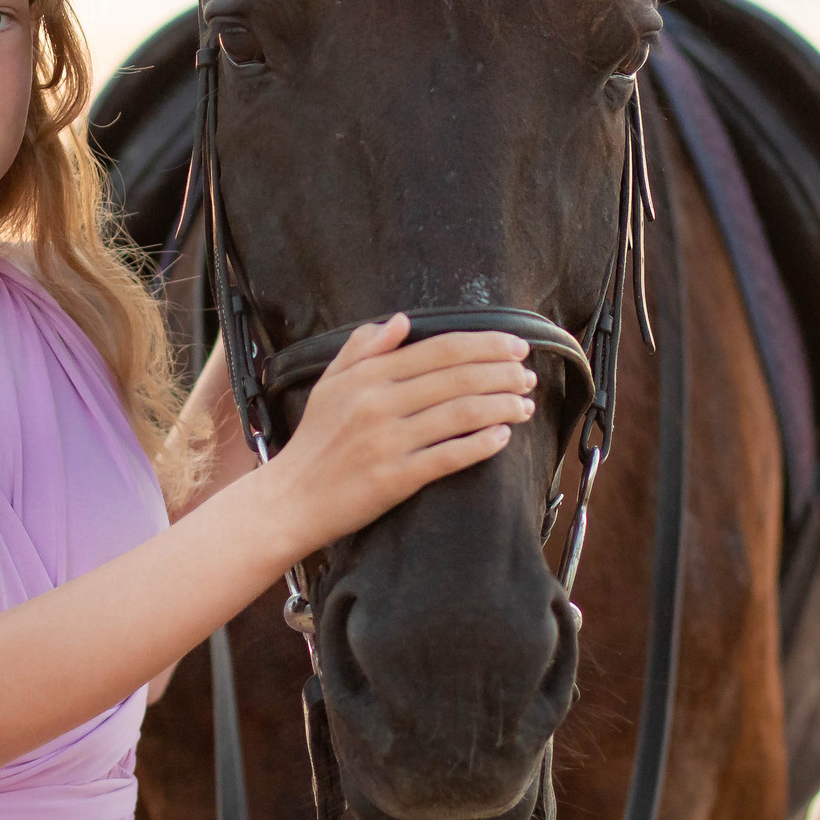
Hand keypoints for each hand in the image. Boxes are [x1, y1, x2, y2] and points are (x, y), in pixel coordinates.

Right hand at [254, 315, 535, 556]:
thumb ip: (363, 348)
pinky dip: (481, 445)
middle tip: (528, 376)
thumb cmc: (315, 440)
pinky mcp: (395, 479)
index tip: (516, 346)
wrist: (291, 499)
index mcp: (368, 375)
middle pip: (458, 378)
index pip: (440, 349)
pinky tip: (502, 437)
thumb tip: (401, 321)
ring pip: (461, 414)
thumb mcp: (329, 384)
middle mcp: (379, 403)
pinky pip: (449, 457)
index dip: (485, 344)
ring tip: (525, 405)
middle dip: (503, 373)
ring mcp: (388, 441)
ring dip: (502, 406)